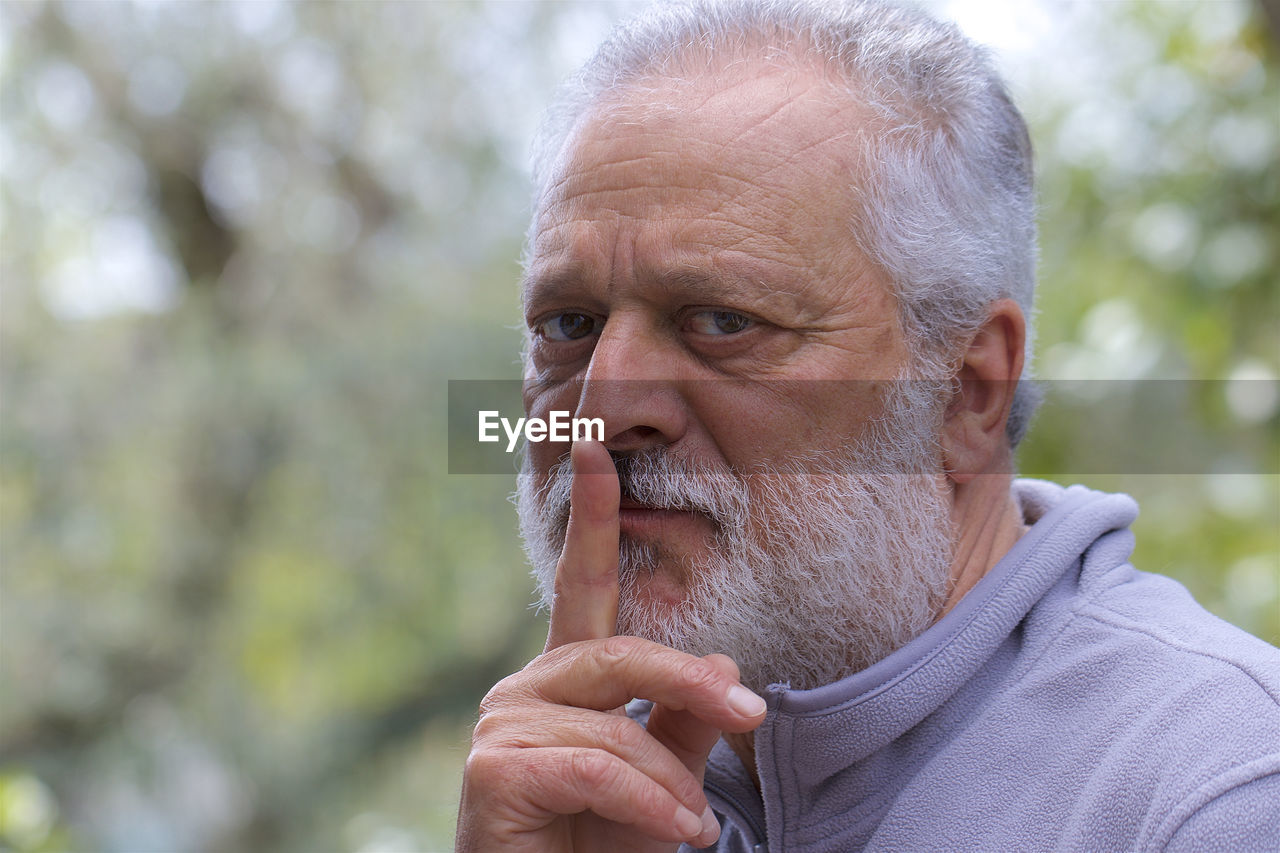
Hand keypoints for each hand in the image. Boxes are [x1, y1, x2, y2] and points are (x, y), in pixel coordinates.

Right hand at [456, 440, 766, 850]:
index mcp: (565, 680)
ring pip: (616, 725)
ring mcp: (501, 725)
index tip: (594, 446)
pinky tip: (674, 836)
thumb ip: (686, 723)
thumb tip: (724, 656)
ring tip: (693, 832)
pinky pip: (598, 766)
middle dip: (689, 682)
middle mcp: (525, 688)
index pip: (582, 586)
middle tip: (752, 711)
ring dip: (669, 785)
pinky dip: (648, 804)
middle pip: (619, 653)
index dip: (592, 518)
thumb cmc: (602, 849)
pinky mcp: (492, 768)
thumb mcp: (664, 784)